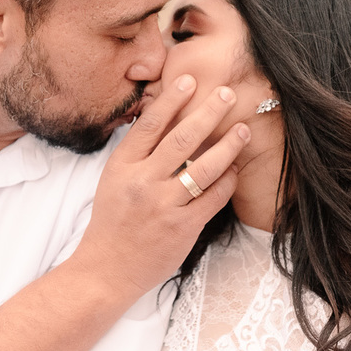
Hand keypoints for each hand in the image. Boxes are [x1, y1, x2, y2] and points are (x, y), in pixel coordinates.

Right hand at [74, 75, 248, 296]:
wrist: (106, 269)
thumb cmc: (112, 222)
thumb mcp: (114, 180)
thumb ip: (137, 153)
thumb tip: (162, 117)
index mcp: (122, 166)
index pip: (150, 125)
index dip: (171, 100)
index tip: (190, 80)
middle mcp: (143, 182)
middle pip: (182, 139)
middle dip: (209, 112)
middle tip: (228, 94)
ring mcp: (164, 205)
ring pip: (204, 167)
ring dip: (228, 145)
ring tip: (243, 129)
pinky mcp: (182, 227)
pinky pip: (213, 197)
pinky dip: (228, 180)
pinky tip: (235, 168)